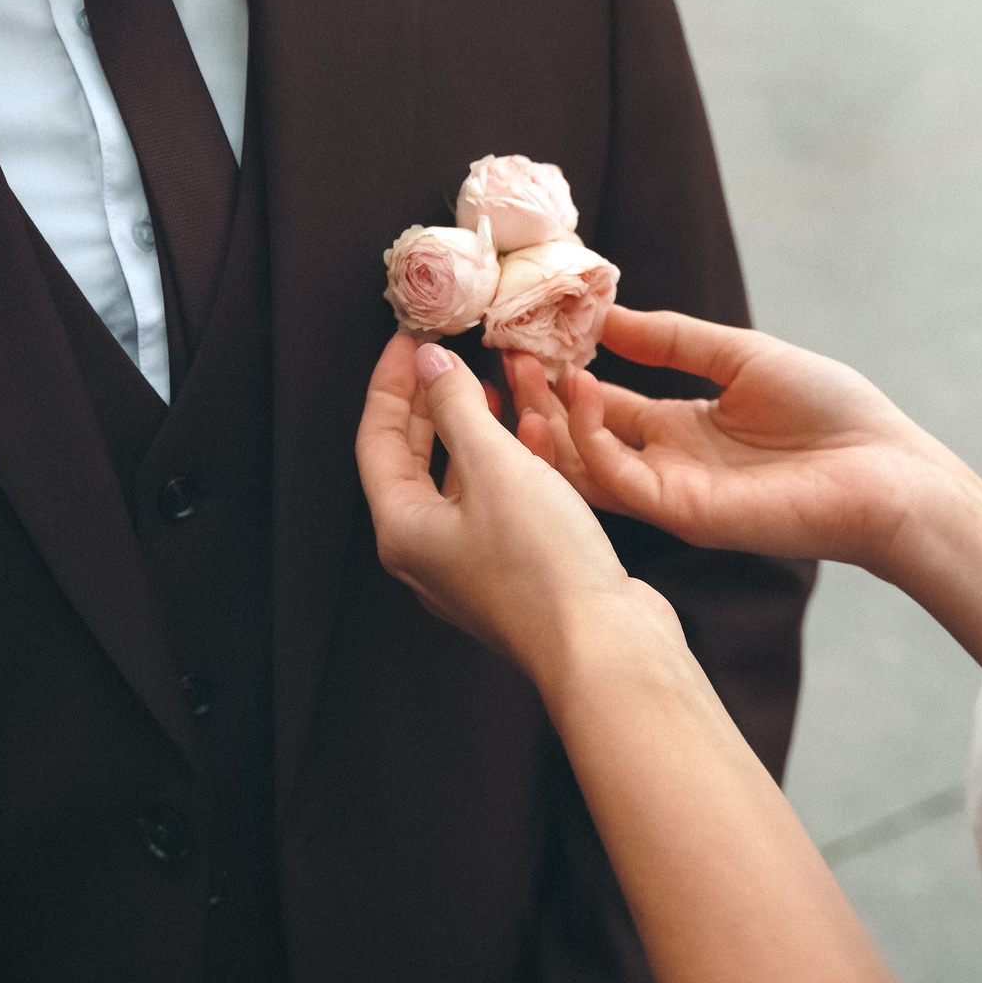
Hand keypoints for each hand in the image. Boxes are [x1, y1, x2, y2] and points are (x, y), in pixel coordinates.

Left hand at [356, 334, 682, 690]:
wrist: (604, 644)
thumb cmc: (542, 564)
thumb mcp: (494, 467)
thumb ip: (456, 406)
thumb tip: (428, 361)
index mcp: (403, 529)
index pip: (378, 438)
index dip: (392, 382)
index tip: (410, 338)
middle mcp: (428, 551)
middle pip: (415, 458)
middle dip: (431, 402)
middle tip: (446, 354)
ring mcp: (471, 564)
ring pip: (461, 479)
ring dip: (475, 428)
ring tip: (493, 385)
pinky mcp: (514, 570)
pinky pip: (499, 502)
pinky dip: (511, 463)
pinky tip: (537, 435)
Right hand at [508, 310, 981, 661]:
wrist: (889, 472)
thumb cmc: (835, 415)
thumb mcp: (742, 355)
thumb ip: (673, 339)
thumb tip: (608, 313)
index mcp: (680, 428)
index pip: (600, 404)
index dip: (561, 373)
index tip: (525, 336)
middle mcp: (665, 464)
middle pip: (578, 436)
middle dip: (537, 399)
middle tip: (504, 356)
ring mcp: (669, 492)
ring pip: (581, 465)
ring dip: (549, 420)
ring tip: (527, 371)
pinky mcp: (682, 513)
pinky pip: (616, 479)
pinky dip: (590, 438)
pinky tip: (584, 390)